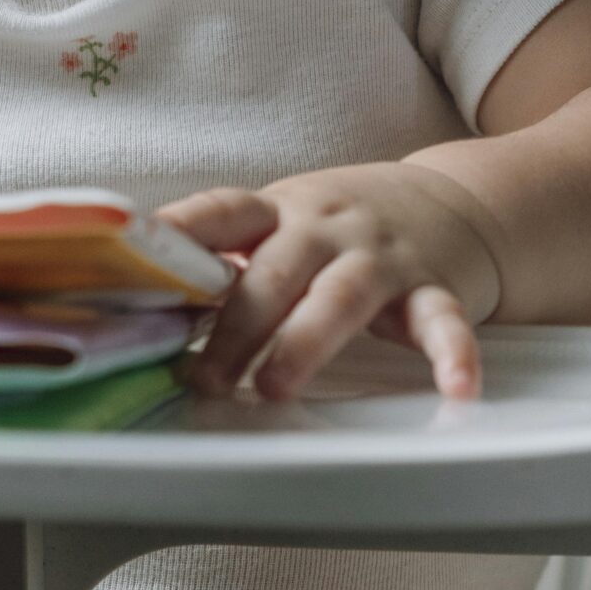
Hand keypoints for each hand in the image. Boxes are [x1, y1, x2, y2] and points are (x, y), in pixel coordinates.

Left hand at [155, 162, 503, 401]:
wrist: (456, 201)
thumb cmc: (343, 225)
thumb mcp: (283, 223)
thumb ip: (226, 260)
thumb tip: (140, 304)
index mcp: (278, 211)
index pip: (218, 213)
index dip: (176, 235)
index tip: (134, 263)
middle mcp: (326, 227)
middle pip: (273, 273)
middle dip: (234, 328)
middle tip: (201, 379)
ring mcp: (381, 257)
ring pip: (341, 297)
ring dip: (305, 343)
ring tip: (274, 387)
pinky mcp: (435, 287)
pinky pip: (442, 321)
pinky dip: (450, 354)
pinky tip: (454, 388)